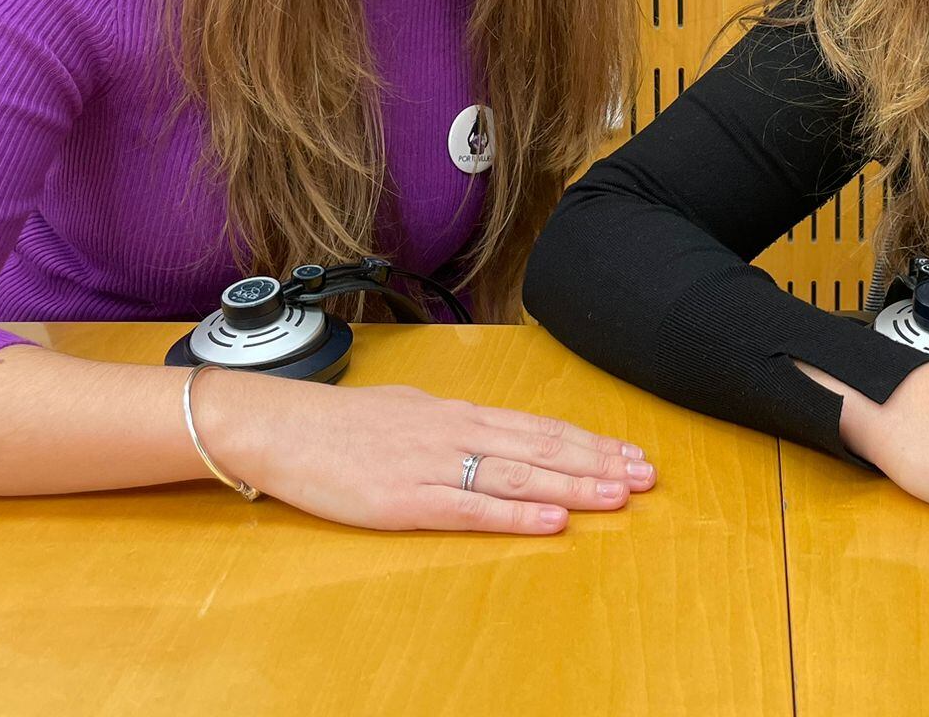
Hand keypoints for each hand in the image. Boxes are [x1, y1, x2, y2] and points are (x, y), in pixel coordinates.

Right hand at [199, 373, 654, 533]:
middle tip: (646, 475)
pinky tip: (554, 521)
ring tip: (618, 496)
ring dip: (573, 487)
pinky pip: (474, 509)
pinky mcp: (408, 500)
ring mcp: (435, 466)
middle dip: (598, 463)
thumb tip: (489, 432)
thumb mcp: (411, 408)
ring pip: (520, 477)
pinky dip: (518, 516)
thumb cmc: (342, 423)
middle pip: (542, 449)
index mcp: (459, 413)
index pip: (540, 428)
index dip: (589, 442)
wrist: (282, 428)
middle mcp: (457, 434)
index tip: (630, 453)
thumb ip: (454, 423)